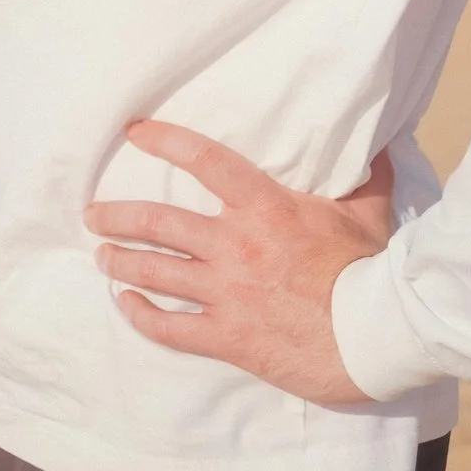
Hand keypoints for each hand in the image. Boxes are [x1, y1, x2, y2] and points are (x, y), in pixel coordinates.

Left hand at [84, 119, 395, 405]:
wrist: (376, 338)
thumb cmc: (371, 272)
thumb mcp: (368, 213)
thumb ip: (364, 175)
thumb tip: (376, 140)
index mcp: (265, 207)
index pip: (203, 159)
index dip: (164, 141)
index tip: (134, 132)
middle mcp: (235, 244)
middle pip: (157, 222)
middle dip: (117, 216)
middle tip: (94, 213)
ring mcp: (226, 292)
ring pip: (155, 271)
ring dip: (121, 261)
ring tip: (102, 255)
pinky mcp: (227, 336)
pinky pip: (169, 327)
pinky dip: (141, 316)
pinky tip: (125, 306)